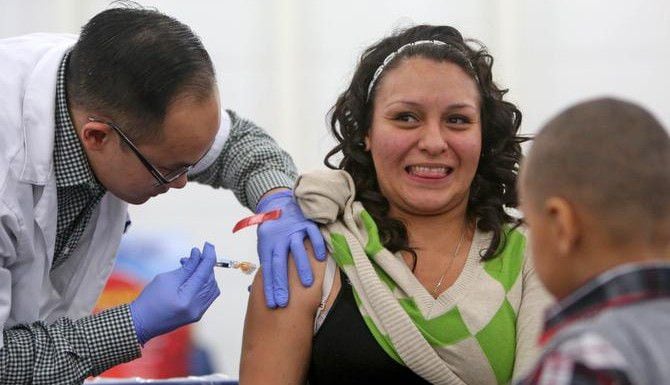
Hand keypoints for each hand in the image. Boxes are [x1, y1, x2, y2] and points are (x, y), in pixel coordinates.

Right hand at [129, 243, 220, 344]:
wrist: (141, 323)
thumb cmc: (150, 300)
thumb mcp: (166, 279)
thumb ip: (187, 267)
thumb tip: (198, 254)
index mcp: (188, 299)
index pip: (205, 273)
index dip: (209, 256)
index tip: (208, 244)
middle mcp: (197, 307)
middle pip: (210, 280)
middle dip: (205, 265)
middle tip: (192, 255)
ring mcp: (198, 313)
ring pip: (211, 287)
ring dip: (204, 273)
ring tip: (188, 266)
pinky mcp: (196, 314)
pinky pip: (207, 295)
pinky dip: (203, 283)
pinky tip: (192, 278)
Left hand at [256, 190, 326, 307]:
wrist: (279, 201)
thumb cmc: (273, 229)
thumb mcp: (266, 244)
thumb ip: (269, 261)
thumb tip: (268, 286)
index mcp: (268, 245)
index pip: (268, 269)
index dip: (270, 287)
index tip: (273, 304)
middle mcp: (280, 238)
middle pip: (279, 262)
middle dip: (281, 283)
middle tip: (284, 301)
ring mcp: (293, 230)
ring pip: (296, 249)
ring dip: (302, 266)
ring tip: (308, 284)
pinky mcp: (306, 222)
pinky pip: (312, 234)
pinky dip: (316, 245)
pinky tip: (320, 259)